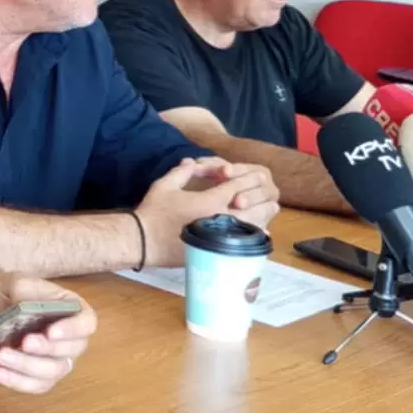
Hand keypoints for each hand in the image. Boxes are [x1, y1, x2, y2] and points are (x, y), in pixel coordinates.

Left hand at [0, 279, 97, 394]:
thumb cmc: (7, 294)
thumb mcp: (15, 284)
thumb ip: (28, 292)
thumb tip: (38, 309)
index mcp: (72, 311)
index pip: (86, 322)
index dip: (73, 329)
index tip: (51, 332)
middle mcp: (71, 339)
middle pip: (71, 350)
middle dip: (47, 349)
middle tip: (24, 342)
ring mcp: (57, 361)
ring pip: (53, 372)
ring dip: (28, 366)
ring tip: (1, 356)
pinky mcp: (39, 378)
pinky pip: (36, 386)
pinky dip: (18, 381)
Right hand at [136, 158, 277, 266]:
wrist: (144, 241)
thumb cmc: (153, 211)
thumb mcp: (165, 185)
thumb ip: (182, 172)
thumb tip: (192, 162)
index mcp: (210, 201)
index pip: (237, 186)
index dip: (249, 179)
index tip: (259, 176)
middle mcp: (220, 218)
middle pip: (253, 208)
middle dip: (261, 199)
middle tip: (268, 195)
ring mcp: (220, 236)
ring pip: (253, 226)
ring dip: (262, 217)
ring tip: (266, 211)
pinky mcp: (217, 250)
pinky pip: (243, 243)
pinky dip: (254, 236)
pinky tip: (260, 233)